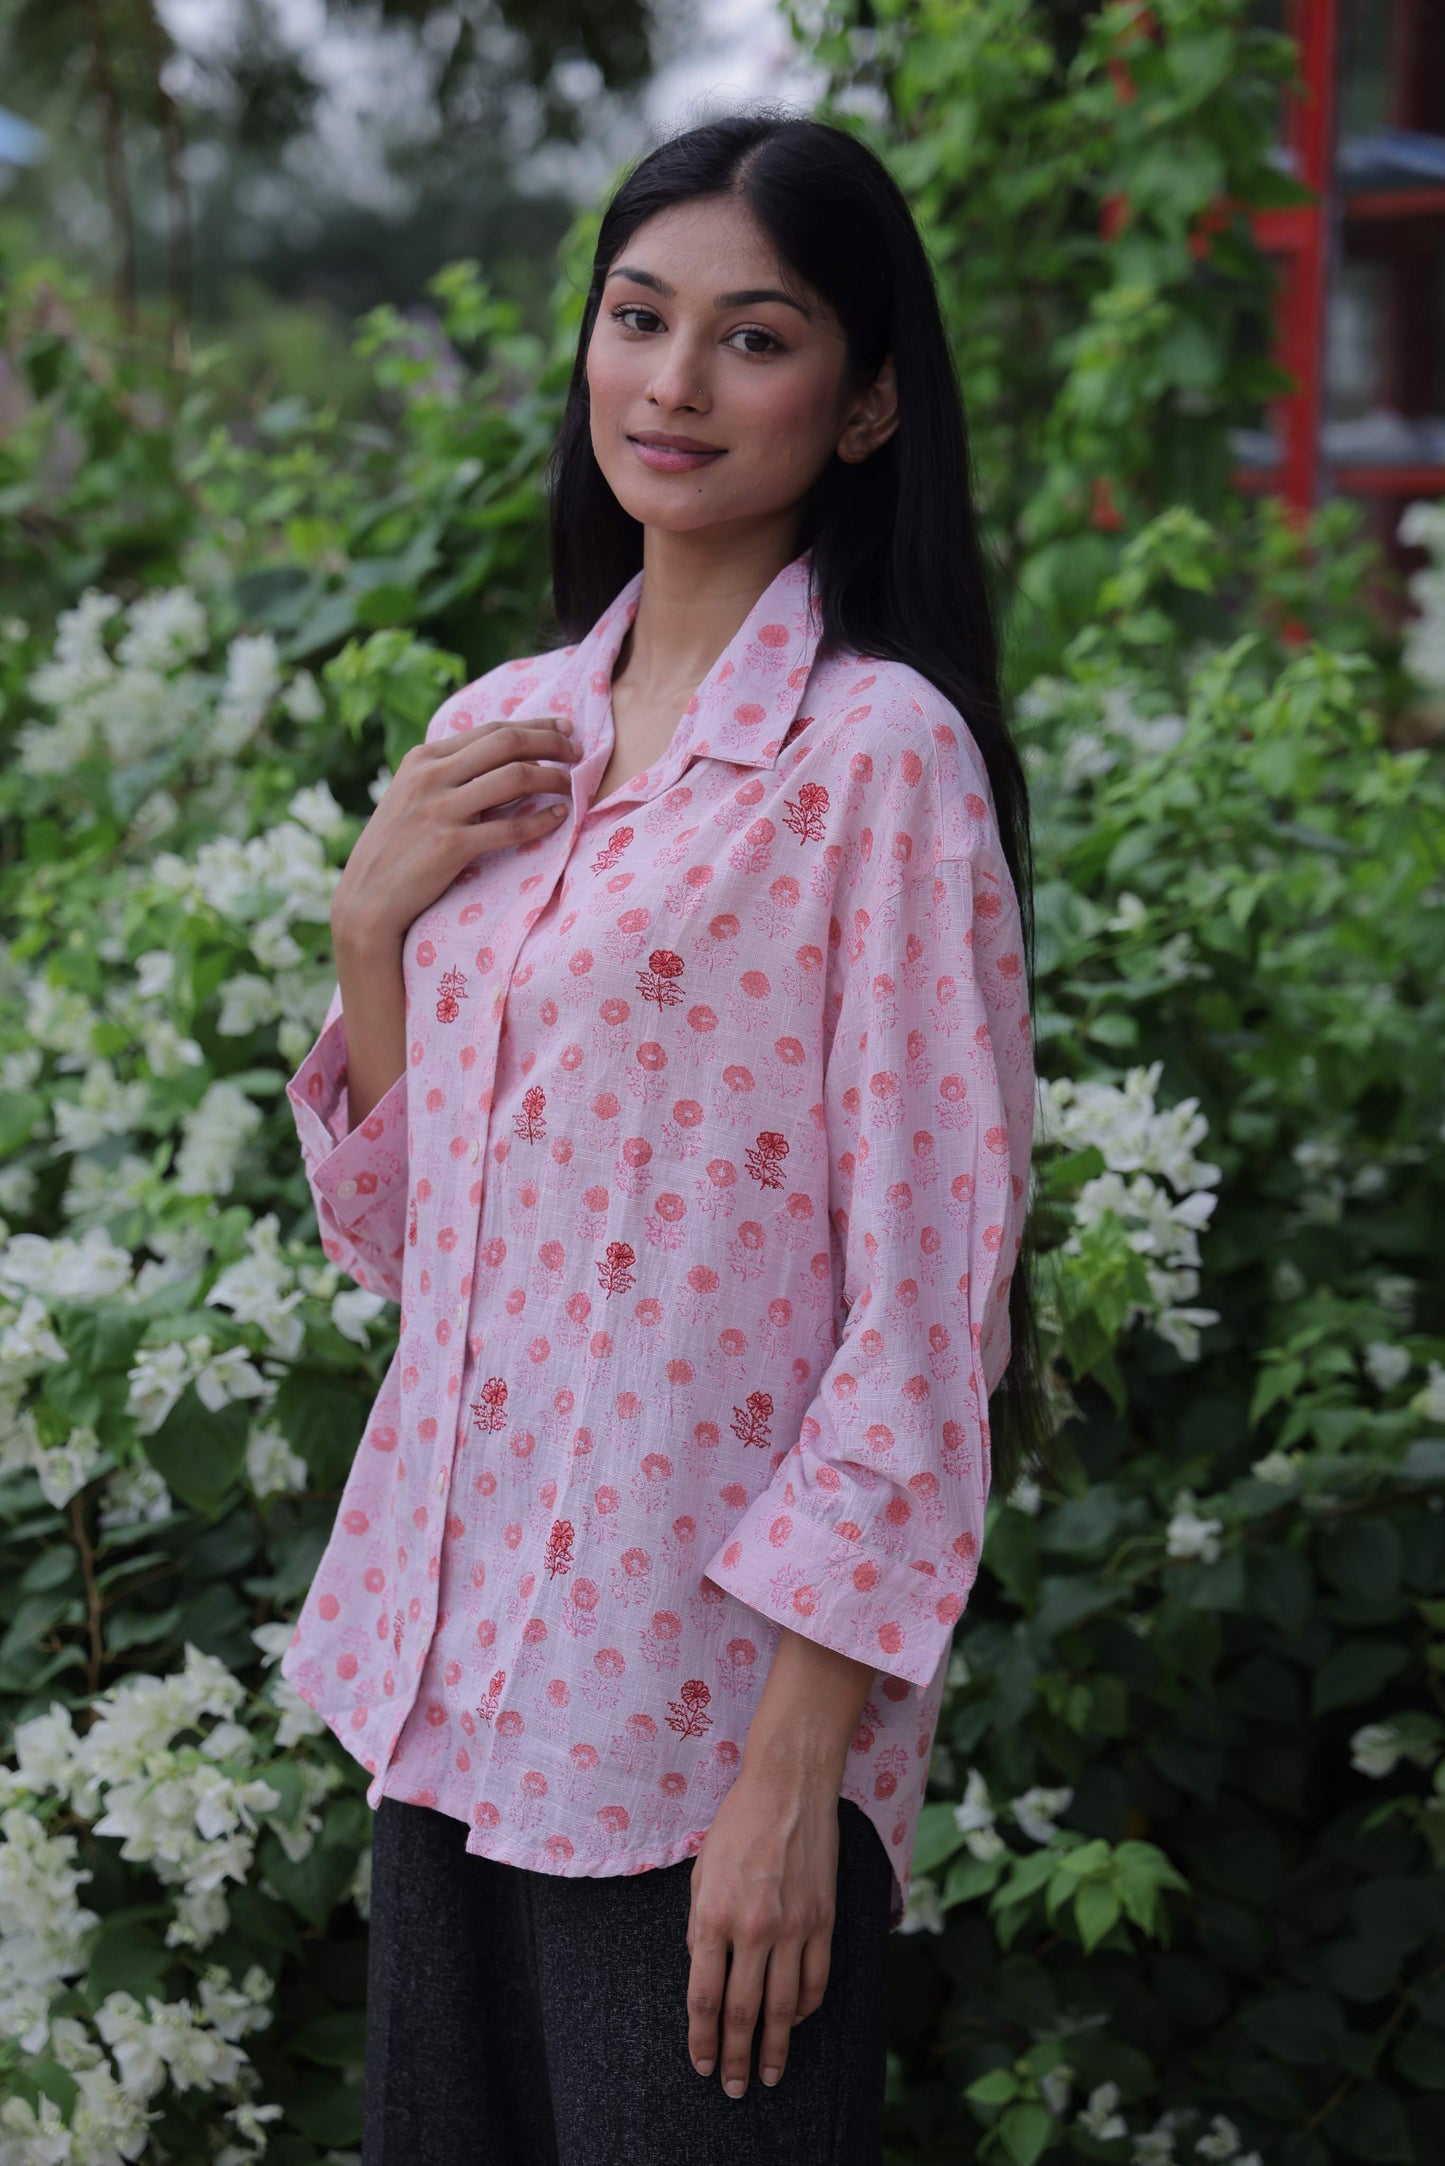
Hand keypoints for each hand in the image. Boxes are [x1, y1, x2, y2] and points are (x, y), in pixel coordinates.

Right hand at [331, 716, 582, 949]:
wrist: (366, 900)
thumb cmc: (395, 851)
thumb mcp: (411, 798)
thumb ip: (446, 775)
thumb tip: (497, 761)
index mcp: (422, 759)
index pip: (491, 729)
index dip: (535, 726)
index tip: (565, 729)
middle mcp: (430, 776)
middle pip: (507, 742)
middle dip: (551, 742)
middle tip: (578, 752)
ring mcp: (440, 809)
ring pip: (514, 777)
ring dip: (553, 778)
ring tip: (574, 785)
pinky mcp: (451, 845)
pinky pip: (510, 826)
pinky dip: (542, 819)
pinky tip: (561, 818)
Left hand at [684, 1767, 840, 2097]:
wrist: (788, 1787)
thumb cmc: (737, 1825)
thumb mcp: (701, 1873)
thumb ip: (699, 1926)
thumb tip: (704, 1971)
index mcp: (714, 1916)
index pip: (704, 1997)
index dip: (702, 2038)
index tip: (702, 2063)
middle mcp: (753, 1929)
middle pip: (743, 2013)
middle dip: (737, 2057)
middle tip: (735, 2088)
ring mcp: (794, 1927)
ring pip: (784, 2007)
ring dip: (775, 2048)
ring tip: (769, 2074)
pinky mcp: (823, 1920)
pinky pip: (816, 1980)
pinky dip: (805, 2009)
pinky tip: (794, 2022)